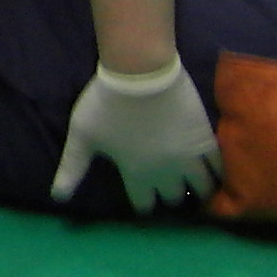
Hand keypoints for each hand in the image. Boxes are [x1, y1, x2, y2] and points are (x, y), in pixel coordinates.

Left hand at [48, 57, 220, 212]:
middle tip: (168, 188)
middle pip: (173, 198)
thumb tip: (57, 197)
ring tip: (196, 187)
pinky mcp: (204, 138)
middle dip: (169, 195)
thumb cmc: (107, 102)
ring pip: (201, 188)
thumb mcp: (82, 136)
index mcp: (136, 174)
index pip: (144, 206)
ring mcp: (188, 157)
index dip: (143, 205)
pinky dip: (219, 174)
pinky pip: (219, 167)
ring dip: (197, 190)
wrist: (140, 71)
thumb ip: (71, 168)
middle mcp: (165, 172)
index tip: (144, 200)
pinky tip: (218, 176)